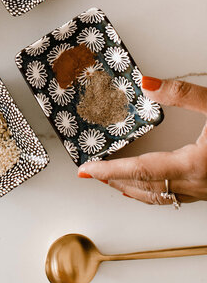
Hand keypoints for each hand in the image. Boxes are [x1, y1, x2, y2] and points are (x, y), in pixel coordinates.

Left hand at [77, 78, 206, 203]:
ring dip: (132, 189)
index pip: (140, 170)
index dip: (109, 170)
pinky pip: (174, 198)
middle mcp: (196, 183)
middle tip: (90, 173)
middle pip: (144, 187)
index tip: (86, 169)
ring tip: (110, 180)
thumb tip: (147, 84)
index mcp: (193, 164)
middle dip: (114, 180)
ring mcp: (204, 191)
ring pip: (159, 197)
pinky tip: (146, 189)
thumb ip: (183, 94)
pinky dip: (153, 193)